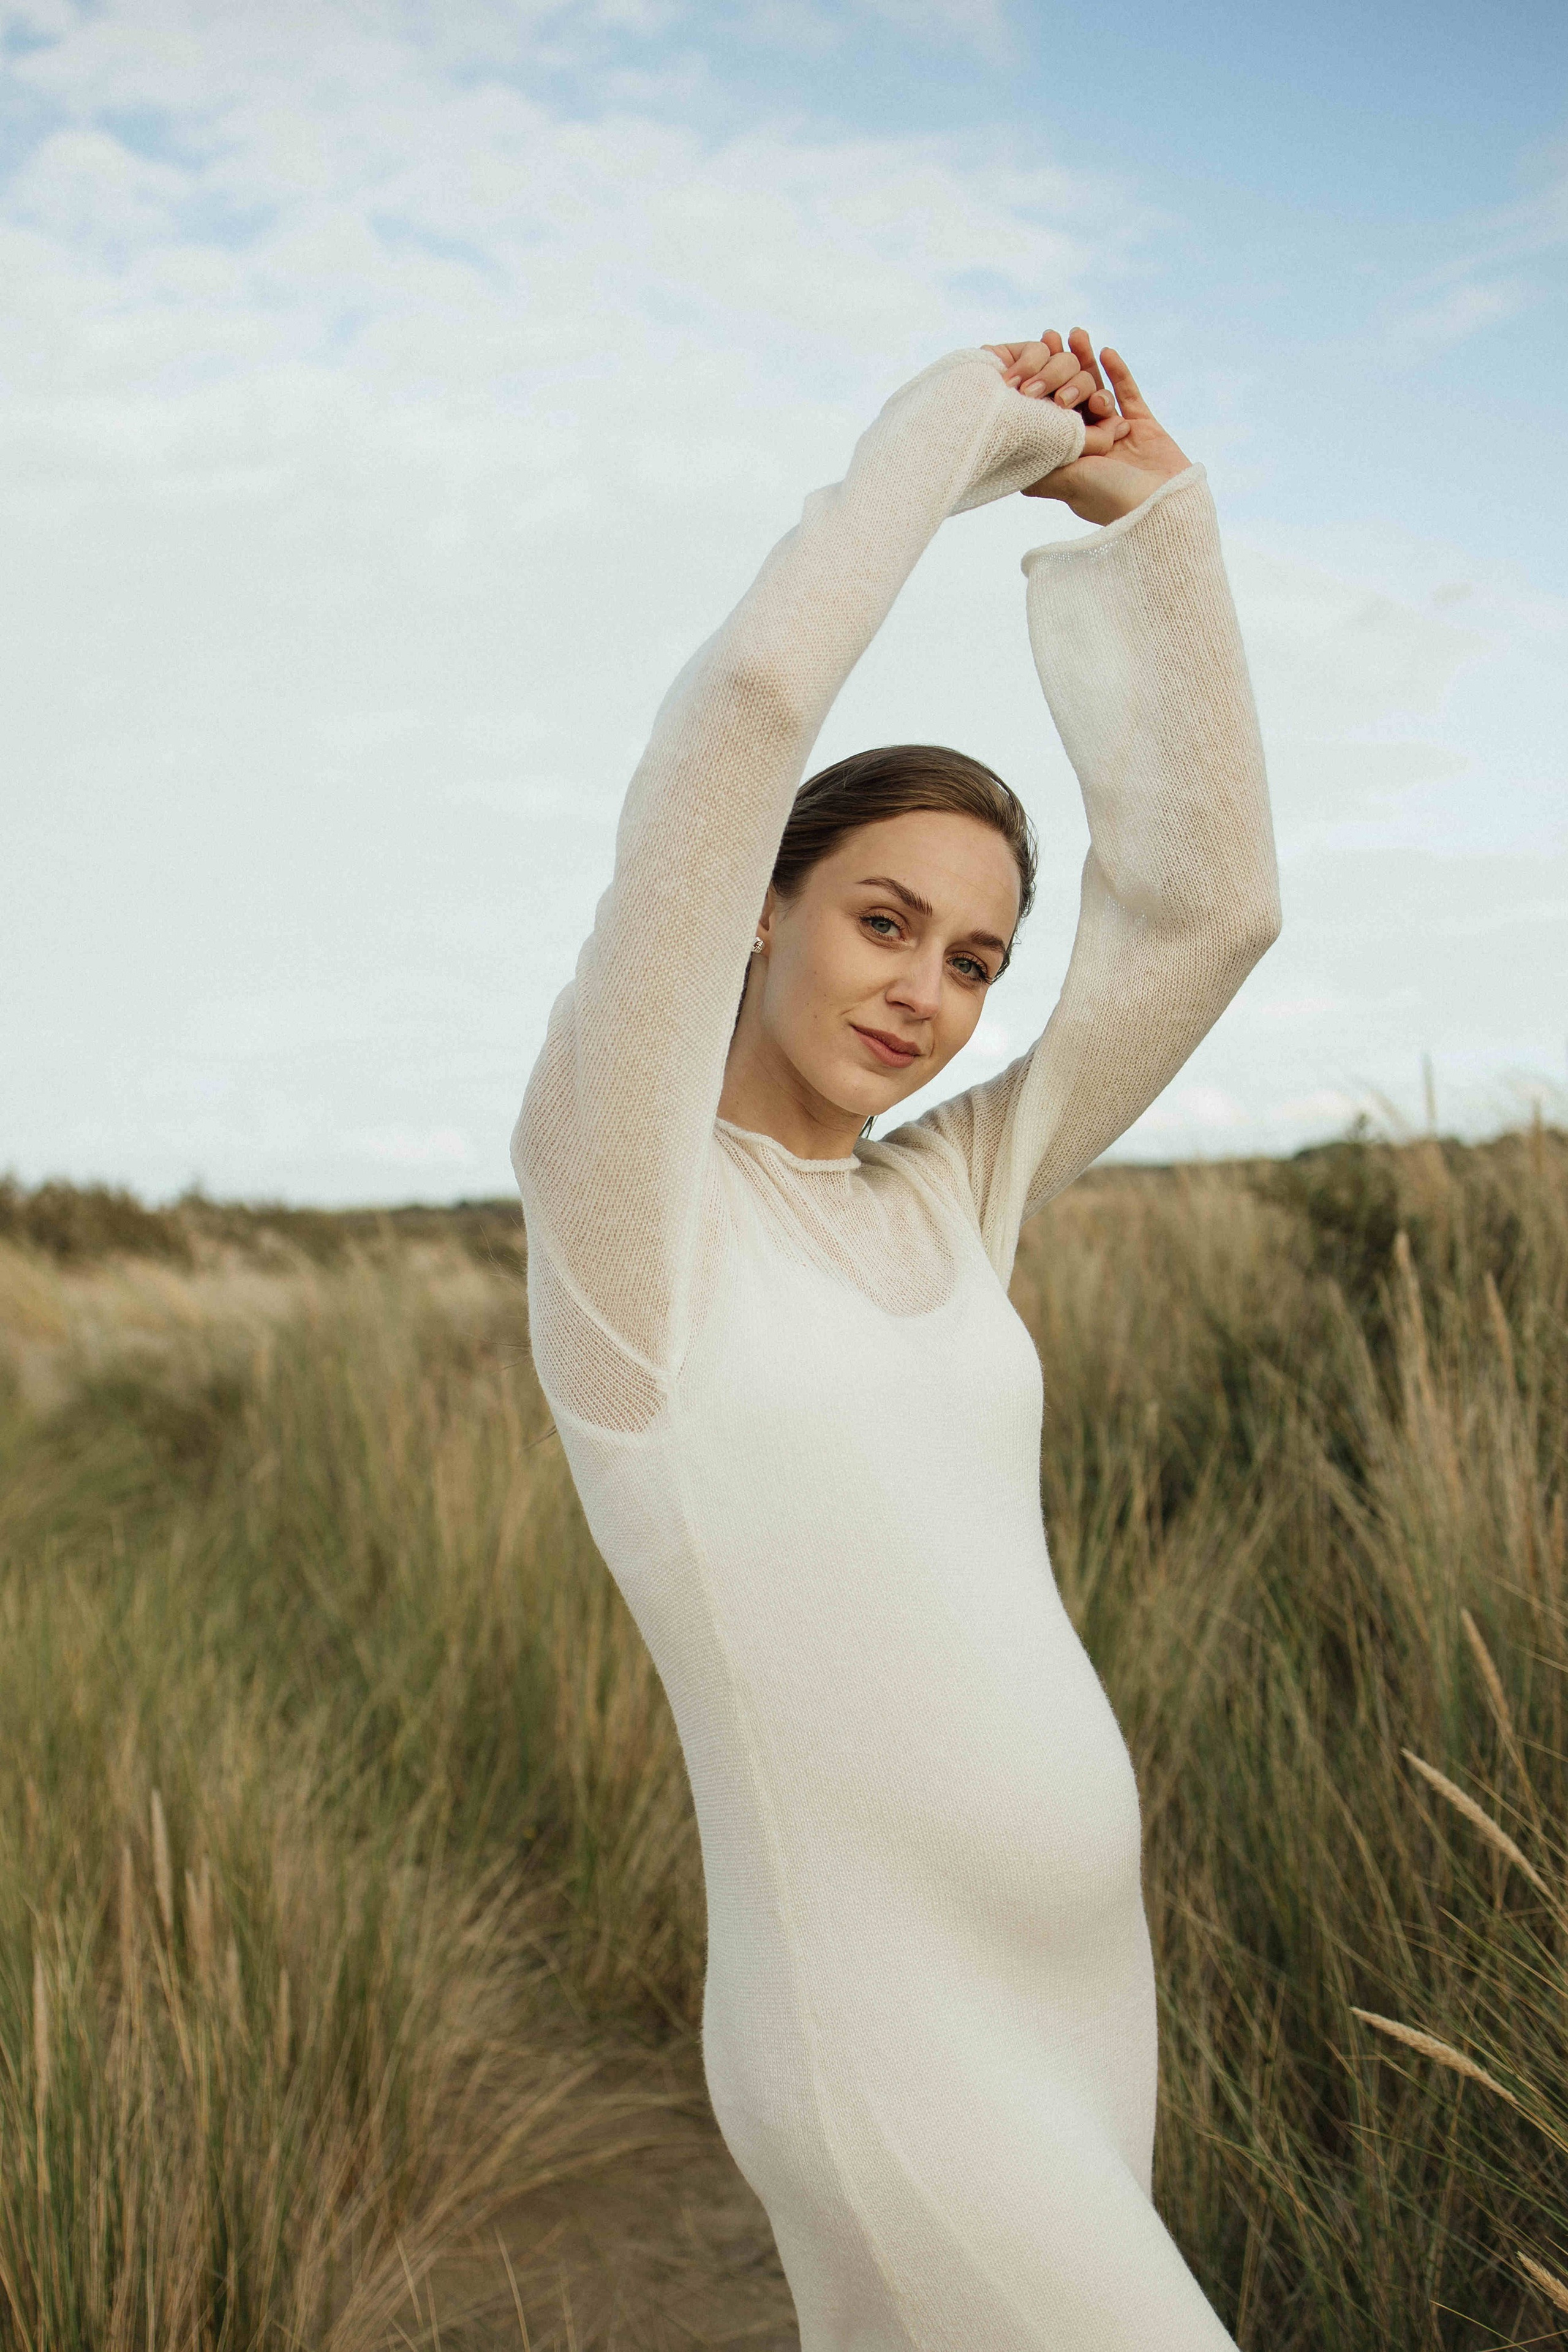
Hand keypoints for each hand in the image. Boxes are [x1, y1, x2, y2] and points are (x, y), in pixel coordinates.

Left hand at [988, 329, 1190, 525]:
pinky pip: (1129, 395)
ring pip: (1098, 391)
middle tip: (1047, 338)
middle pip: (1072, 398)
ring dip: (1086, 362)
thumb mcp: (1064, 481)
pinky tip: (1106, 351)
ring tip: (1075, 334)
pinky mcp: (1144, 428)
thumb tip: (1005, 450)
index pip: (1050, 415)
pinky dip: (1119, 373)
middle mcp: (1091, 446)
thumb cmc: (1110, 499)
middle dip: (1061, 367)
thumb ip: (1038, 464)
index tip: (1026, 360)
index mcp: (1069, 458)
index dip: (1039, 386)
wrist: (1162, 509)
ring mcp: (1118, 435)